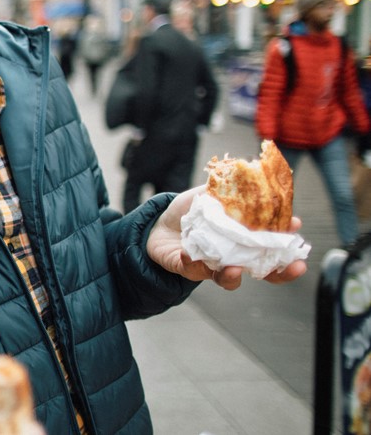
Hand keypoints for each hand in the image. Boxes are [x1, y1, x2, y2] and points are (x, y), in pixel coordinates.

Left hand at [145, 186, 307, 289]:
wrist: (160, 221)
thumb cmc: (194, 210)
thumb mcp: (214, 194)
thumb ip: (234, 190)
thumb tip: (254, 178)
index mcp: (246, 240)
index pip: (275, 250)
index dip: (290, 248)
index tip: (299, 237)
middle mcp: (234, 257)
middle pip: (264, 272)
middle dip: (281, 272)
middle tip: (294, 268)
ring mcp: (212, 265)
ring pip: (228, 279)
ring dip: (233, 276)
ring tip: (234, 268)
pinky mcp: (188, 268)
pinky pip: (192, 271)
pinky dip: (192, 263)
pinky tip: (187, 252)